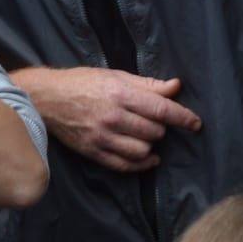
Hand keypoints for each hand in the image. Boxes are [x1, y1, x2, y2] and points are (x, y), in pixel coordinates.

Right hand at [24, 65, 201, 174]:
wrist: (47, 98)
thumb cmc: (83, 83)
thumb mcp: (115, 76)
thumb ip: (147, 84)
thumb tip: (175, 86)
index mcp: (120, 93)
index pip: (161, 109)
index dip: (182, 117)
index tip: (195, 123)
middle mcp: (112, 116)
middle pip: (153, 132)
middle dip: (161, 129)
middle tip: (156, 123)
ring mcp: (102, 137)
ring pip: (142, 150)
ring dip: (151, 146)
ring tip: (147, 137)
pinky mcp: (93, 152)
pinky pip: (124, 165)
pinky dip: (141, 164)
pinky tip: (148, 158)